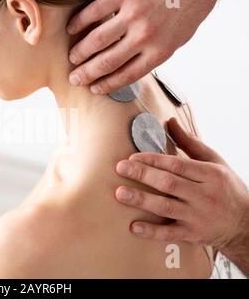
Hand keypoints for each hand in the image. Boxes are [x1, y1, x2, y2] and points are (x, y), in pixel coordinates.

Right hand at [66, 0, 232, 93]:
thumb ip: (154, 54)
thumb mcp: (178, 39)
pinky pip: (95, 11)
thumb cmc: (188, 8)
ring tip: (72, 57)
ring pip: (97, 40)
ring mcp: (134, 14)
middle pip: (107, 62)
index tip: (94, 88)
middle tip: (75, 78)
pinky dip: (80, 21)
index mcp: (160, 51)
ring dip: (80, 51)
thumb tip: (132, 67)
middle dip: (87, 73)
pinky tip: (72, 28)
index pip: (126, 75)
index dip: (106, 85)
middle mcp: (145, 36)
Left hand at [114, 118, 248, 249]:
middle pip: (169, 183)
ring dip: (141, 200)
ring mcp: (197, 217)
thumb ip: (190, 143)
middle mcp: (204, 196)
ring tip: (120, 193)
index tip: (133, 157)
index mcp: (210, 175)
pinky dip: (152, 231)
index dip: (153, 160)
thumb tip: (170, 122)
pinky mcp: (192, 234)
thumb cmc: (226, 188)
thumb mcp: (214, 162)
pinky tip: (134, 227)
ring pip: (166, 207)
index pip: (177, 165)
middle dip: (143, 175)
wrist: (245, 224)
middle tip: (120, 168)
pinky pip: (170, 234)